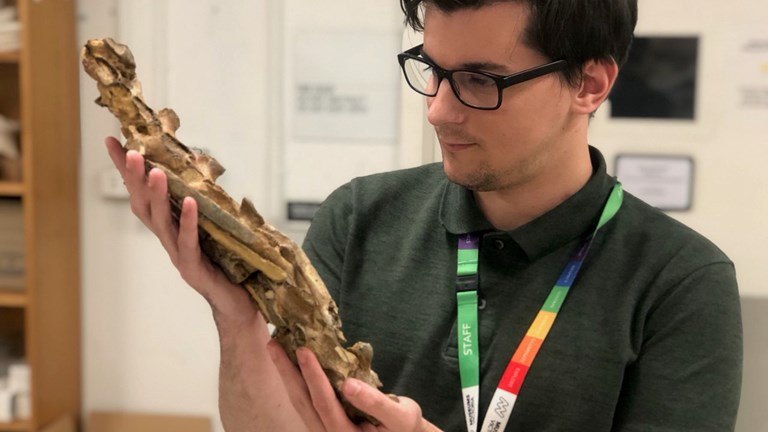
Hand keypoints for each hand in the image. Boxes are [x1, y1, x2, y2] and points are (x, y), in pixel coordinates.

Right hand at [104, 136, 255, 322]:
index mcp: (168, 227)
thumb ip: (201, 203)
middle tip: (130, 152)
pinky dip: (189, 222)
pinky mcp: (194, 267)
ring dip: (157, 196)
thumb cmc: (223, 264)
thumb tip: (201, 170)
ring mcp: (178, 254)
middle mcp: (167, 239)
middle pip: (143, 205)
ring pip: (161, 223)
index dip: (126, 170)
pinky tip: (191, 203)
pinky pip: (189, 241)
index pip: (142, 193)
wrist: (235, 302)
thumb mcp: (210, 227)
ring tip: (155, 172)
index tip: (112, 141)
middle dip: (134, 179)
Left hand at [267, 341, 441, 431]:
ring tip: (276, 349)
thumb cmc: (403, 428)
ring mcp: (323, 430)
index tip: (303, 350)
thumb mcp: (398, 416)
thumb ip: (374, 402)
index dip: (313, 376)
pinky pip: (305, 401)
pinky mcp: (323, 423)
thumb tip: (348, 383)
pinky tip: (291, 364)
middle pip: (303, 402)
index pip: (324, 403)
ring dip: (287, 375)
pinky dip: (296, 380)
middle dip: (287, 372)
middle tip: (274, 344)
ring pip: (300, 402)